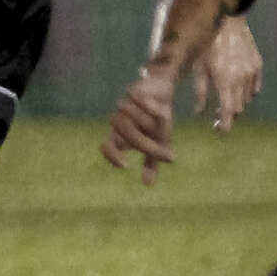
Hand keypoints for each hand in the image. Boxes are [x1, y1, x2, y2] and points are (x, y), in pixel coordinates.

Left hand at [102, 67, 179, 185]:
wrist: (161, 90)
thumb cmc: (156, 119)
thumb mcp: (157, 142)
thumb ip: (151, 162)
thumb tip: (147, 185)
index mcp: (120, 134)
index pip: (107, 146)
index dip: (112, 156)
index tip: (126, 166)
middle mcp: (119, 121)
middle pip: (128, 136)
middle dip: (149, 147)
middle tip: (169, 157)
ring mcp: (126, 106)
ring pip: (133, 120)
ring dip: (151, 124)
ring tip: (164, 122)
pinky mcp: (135, 91)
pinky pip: (141, 102)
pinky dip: (151, 107)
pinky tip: (161, 108)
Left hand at [192, 15, 262, 133]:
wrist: (227, 19)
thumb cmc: (206, 43)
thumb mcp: (197, 66)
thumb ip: (199, 91)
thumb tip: (199, 113)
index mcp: (224, 81)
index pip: (228, 112)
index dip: (225, 126)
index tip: (221, 132)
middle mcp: (240, 79)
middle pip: (238, 108)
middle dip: (228, 116)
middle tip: (217, 118)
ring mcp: (251, 72)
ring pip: (246, 99)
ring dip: (236, 104)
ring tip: (224, 101)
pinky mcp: (257, 65)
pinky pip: (254, 87)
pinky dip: (246, 92)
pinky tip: (236, 88)